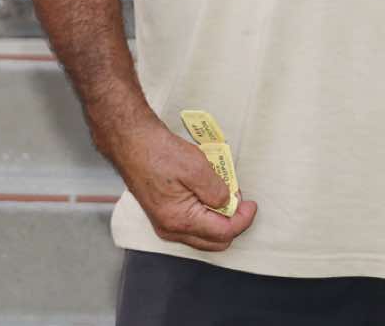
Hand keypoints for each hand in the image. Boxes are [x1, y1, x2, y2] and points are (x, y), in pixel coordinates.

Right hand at [108, 119, 256, 252]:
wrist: (133, 143)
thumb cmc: (160, 153)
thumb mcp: (197, 167)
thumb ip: (217, 191)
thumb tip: (229, 204)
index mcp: (180, 220)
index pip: (223, 233)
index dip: (243, 219)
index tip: (251, 203)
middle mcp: (171, 229)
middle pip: (215, 241)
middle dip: (232, 222)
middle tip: (238, 197)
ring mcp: (165, 225)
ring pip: (204, 235)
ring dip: (219, 219)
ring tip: (223, 192)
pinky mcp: (163, 216)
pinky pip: (193, 225)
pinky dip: (206, 214)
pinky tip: (208, 194)